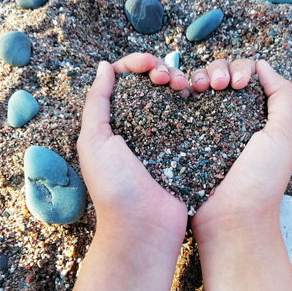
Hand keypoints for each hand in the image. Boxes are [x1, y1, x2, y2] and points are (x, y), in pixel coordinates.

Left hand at [75, 53, 187, 290]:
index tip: (151, 65)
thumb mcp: (94, 141)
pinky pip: (188, 116)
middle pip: (150, 83)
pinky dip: (192, 101)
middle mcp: (137, 124)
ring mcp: (162, 135)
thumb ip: (97, 101)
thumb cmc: (114, 186)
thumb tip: (104, 66)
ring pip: (171, 95)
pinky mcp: (182, 146)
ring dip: (178, 81)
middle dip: (160, 69)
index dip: (136, 64)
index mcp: (113, 121)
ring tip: (185, 86)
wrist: (144, 226)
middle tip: (169, 78)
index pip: (124, 79)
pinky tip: (197, 96)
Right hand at [191, 60, 291, 290]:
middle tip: (217, 85)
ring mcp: (206, 124)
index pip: (247, 75)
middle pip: (221, 74)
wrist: (230, 218)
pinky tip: (182, 92)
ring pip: (199, 84)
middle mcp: (231, 115)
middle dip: (219, 69)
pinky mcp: (186, 134)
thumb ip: (282, 95)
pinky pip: (181, 104)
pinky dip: (181, 90)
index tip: (238, 86)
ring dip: (199, 75)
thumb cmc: (262, 179)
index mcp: (256, 113)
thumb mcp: (284, 134)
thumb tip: (263, 65)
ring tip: (197, 87)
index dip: (241, 70)